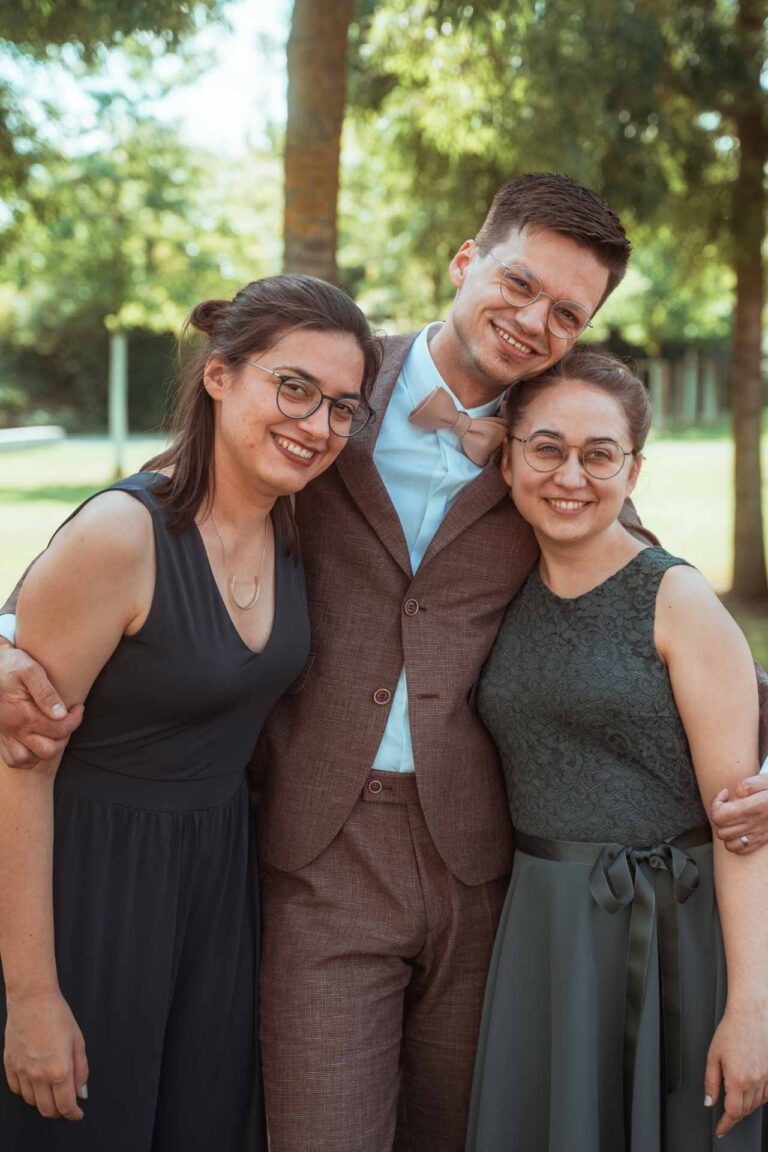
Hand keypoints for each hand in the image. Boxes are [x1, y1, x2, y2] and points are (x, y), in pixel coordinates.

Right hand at [0, 647, 82, 766]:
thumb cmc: (11, 665)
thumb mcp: (30, 670)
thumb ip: (46, 692)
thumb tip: (61, 713)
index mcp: (23, 714)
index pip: (59, 729)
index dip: (75, 720)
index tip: (78, 707)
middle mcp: (14, 729)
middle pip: (48, 750)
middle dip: (63, 737)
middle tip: (66, 720)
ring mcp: (6, 735)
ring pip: (29, 759)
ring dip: (46, 749)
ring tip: (53, 732)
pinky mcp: (1, 737)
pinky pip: (15, 759)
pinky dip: (29, 756)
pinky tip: (38, 741)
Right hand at [4, 989, 87, 1119]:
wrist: (32, 1000)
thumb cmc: (57, 1015)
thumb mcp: (78, 1041)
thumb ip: (81, 1070)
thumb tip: (82, 1092)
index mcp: (59, 1070)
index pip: (66, 1106)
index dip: (73, 1113)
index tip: (77, 1113)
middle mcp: (38, 1075)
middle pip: (47, 1110)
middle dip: (59, 1111)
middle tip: (66, 1104)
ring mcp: (22, 1072)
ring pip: (32, 1102)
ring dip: (43, 1102)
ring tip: (52, 1091)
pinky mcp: (10, 1066)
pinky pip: (18, 1090)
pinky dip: (28, 1092)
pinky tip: (36, 1083)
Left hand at [705, 1002, 767, 1136]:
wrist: (751, 1014)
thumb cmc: (732, 1030)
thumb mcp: (713, 1056)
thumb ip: (710, 1082)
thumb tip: (710, 1102)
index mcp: (737, 1079)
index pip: (733, 1112)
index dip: (725, 1124)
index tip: (721, 1129)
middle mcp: (754, 1081)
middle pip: (745, 1110)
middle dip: (733, 1115)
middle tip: (724, 1114)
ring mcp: (766, 1077)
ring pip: (756, 1104)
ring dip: (745, 1106)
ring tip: (735, 1100)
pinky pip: (767, 1094)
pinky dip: (758, 1098)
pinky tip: (750, 1092)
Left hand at [710, 776, 767, 853]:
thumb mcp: (767, 780)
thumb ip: (749, 784)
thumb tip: (736, 792)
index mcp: (753, 808)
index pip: (720, 816)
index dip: (716, 803)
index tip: (725, 794)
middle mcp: (754, 824)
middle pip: (721, 830)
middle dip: (719, 816)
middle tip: (728, 805)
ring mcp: (758, 835)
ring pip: (728, 843)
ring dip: (725, 830)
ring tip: (732, 818)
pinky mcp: (761, 841)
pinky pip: (740, 850)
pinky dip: (735, 842)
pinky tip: (738, 828)